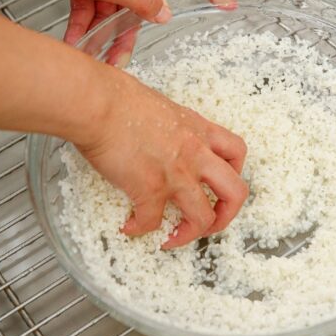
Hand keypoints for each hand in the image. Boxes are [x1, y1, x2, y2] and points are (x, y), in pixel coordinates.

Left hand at [19, 0, 233, 63]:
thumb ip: (140, 0)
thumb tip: (164, 14)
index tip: (228, 3)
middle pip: (143, 7)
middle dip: (128, 35)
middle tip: (123, 57)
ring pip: (115, 14)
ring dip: (101, 36)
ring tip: (93, 57)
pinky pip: (91, 12)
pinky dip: (82, 27)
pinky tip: (74, 42)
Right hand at [76, 71, 247, 248]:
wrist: (98, 103)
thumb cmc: (119, 98)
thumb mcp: (163, 108)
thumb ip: (172, 127)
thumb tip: (162, 137)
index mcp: (201, 132)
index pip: (237, 153)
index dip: (234, 173)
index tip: (219, 184)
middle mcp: (197, 155)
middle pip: (236, 192)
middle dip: (227, 215)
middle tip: (210, 223)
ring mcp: (177, 174)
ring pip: (203, 217)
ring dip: (189, 234)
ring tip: (174, 238)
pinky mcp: (150, 189)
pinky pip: (152, 221)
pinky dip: (140, 228)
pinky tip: (130, 226)